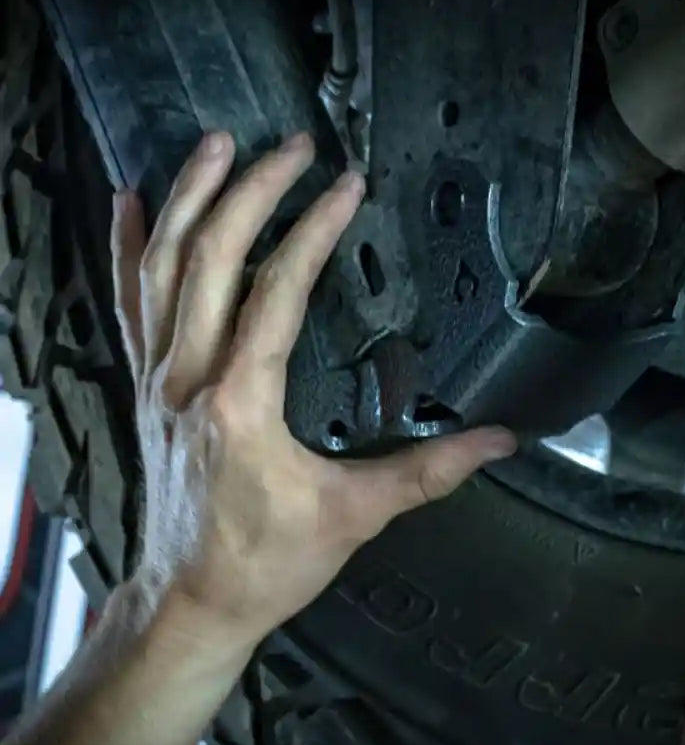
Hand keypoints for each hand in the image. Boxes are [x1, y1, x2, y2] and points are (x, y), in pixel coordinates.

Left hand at [111, 131, 516, 652]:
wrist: (190, 600)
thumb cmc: (265, 561)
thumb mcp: (356, 516)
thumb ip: (429, 471)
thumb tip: (498, 441)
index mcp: (244, 402)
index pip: (279, 290)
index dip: (316, 229)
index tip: (347, 187)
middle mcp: (190, 377)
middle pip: (211, 258)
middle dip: (254, 191)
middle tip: (291, 146)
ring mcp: (157, 378)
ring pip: (162, 268)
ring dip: (189, 198)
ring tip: (217, 143)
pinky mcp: (145, 387)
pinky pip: (126, 303)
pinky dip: (127, 247)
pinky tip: (130, 202)